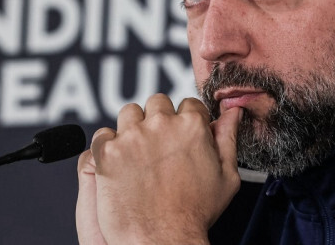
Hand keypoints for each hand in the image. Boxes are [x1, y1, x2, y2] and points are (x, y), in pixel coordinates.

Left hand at [76, 94, 241, 244]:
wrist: (162, 241)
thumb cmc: (194, 214)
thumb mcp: (226, 177)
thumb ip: (228, 138)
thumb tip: (232, 113)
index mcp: (191, 127)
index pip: (187, 103)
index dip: (185, 120)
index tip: (179, 136)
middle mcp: (161, 125)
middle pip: (156, 103)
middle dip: (158, 120)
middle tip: (158, 148)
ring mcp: (132, 137)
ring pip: (128, 113)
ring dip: (132, 128)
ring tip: (137, 155)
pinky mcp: (108, 151)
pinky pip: (103, 134)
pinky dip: (107, 146)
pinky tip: (119, 164)